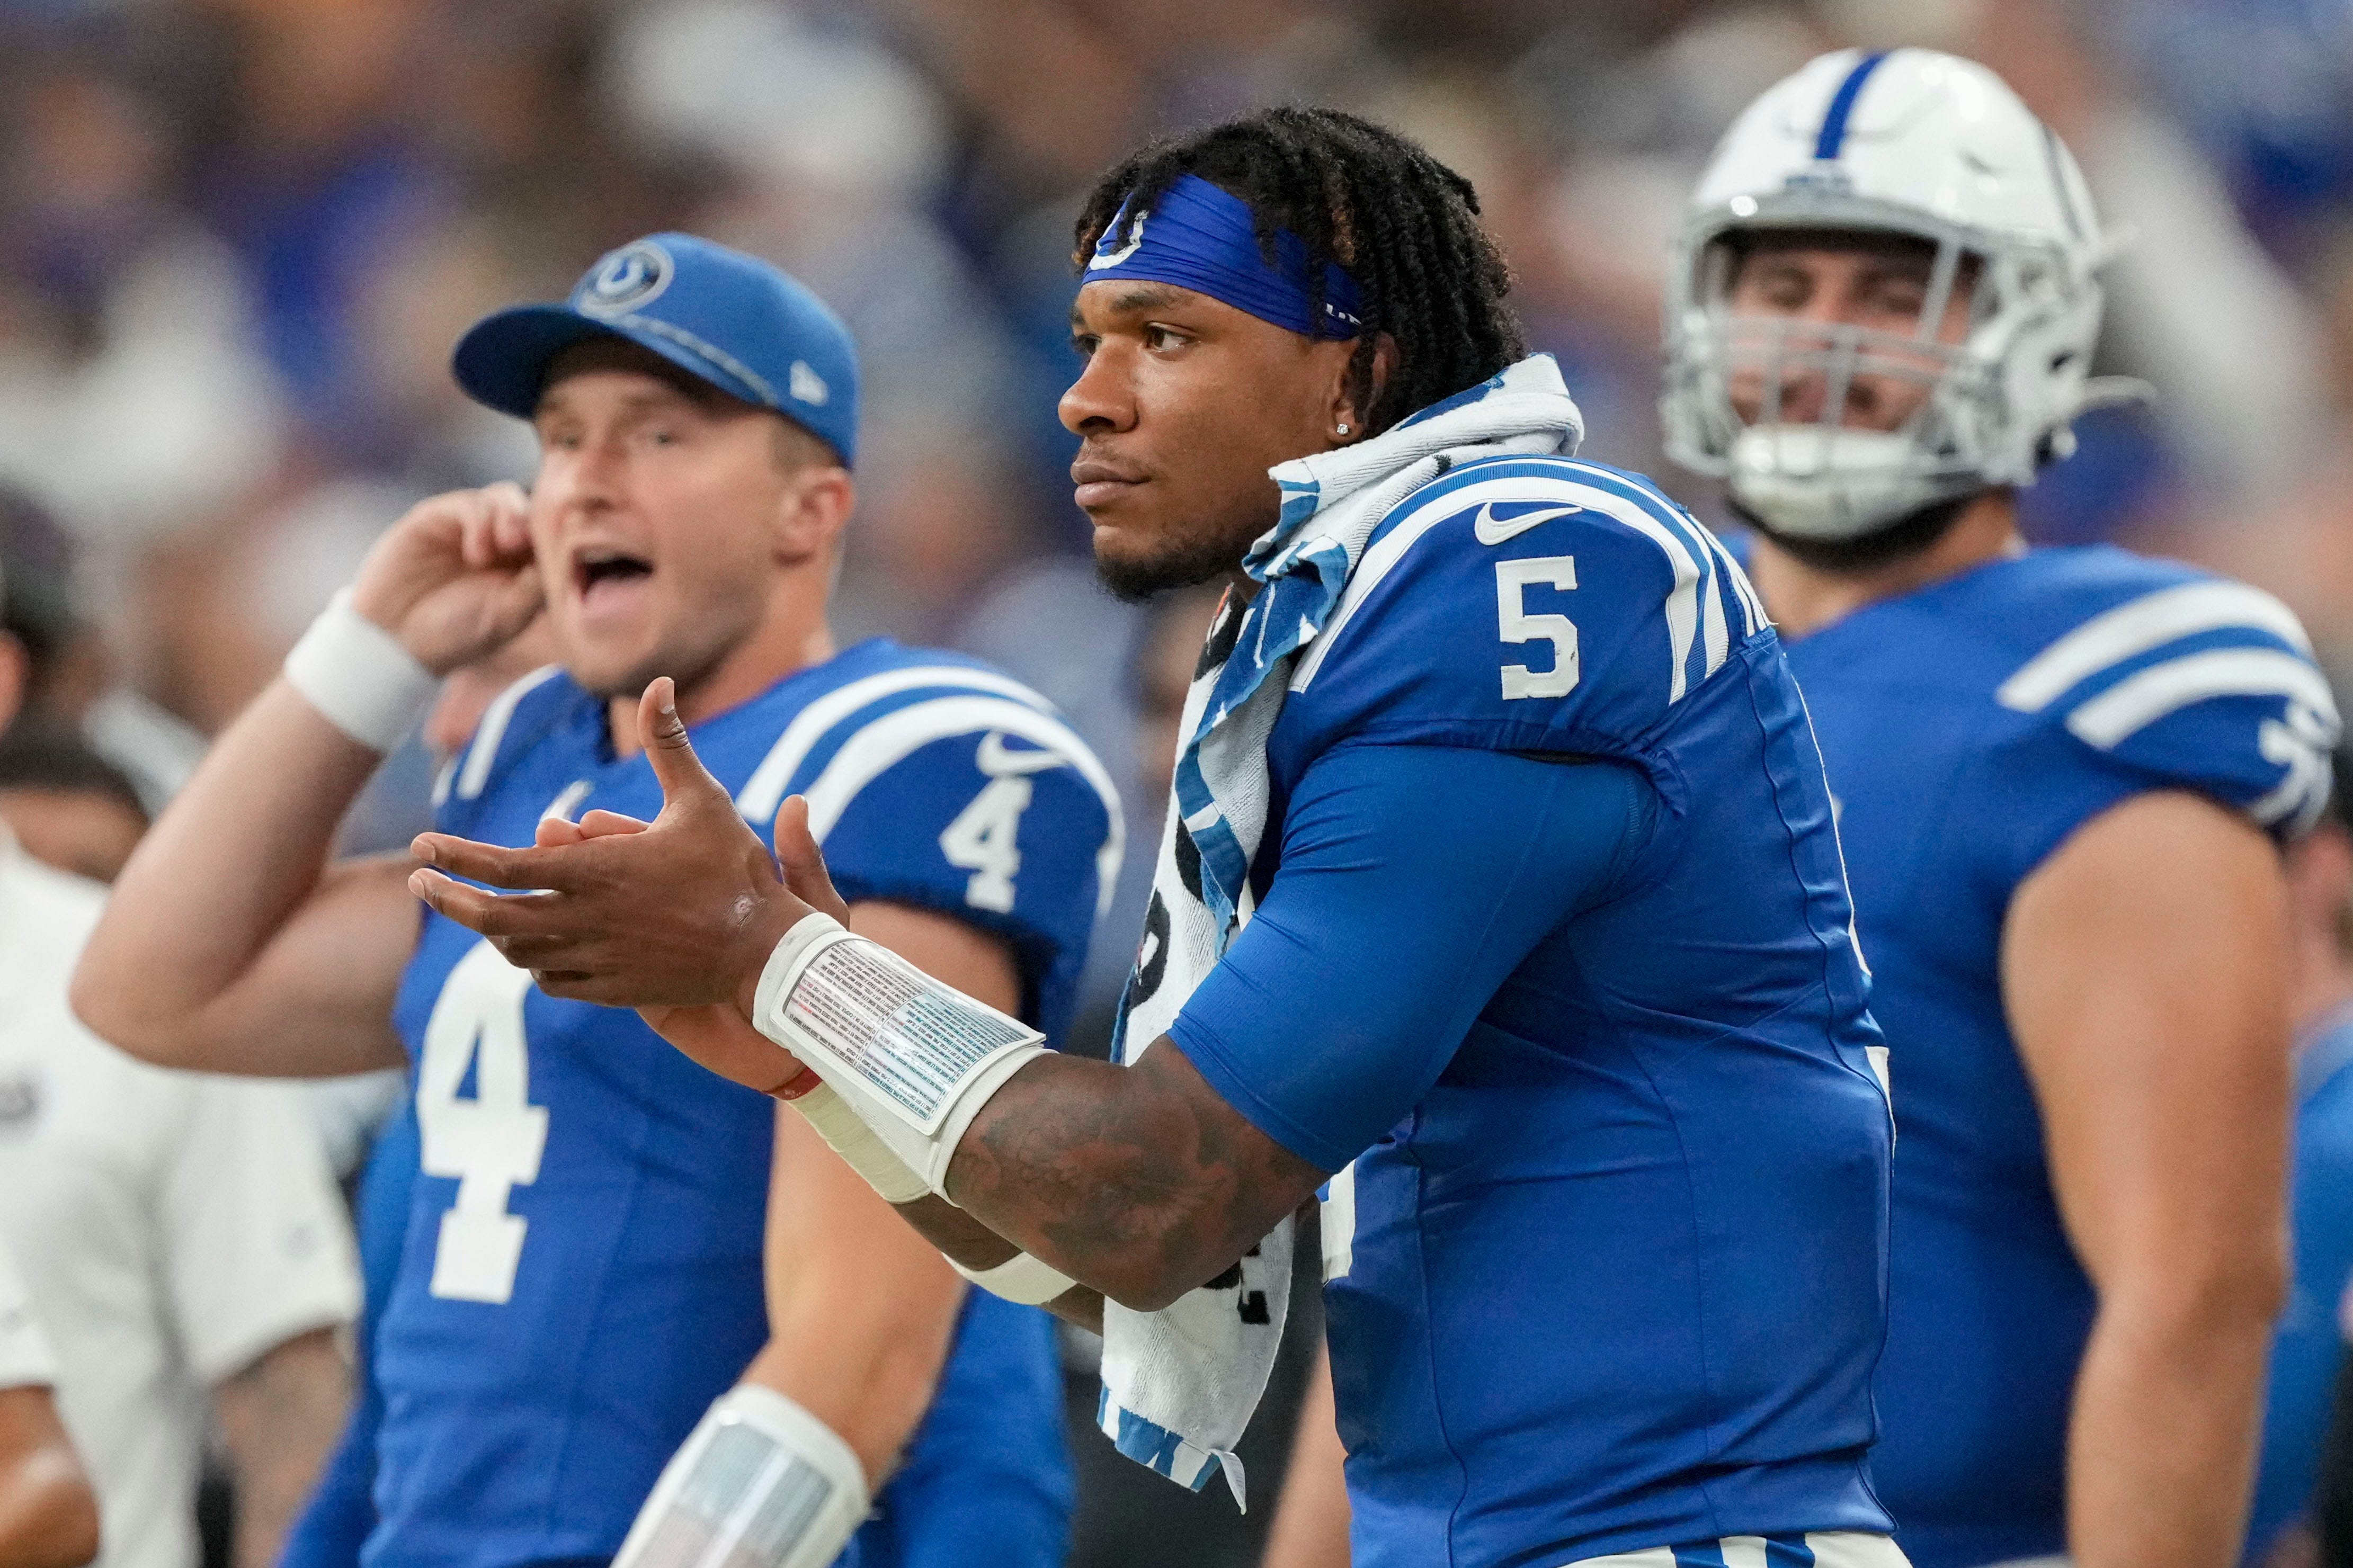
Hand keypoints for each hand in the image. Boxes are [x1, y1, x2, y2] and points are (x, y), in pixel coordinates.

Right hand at [349, 483, 545, 673]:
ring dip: (512, 516)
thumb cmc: (456, 635)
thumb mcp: (507, 617)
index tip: (559, 555)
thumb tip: (562, 556)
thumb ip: (536, 586)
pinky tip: (476, 553)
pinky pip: (469, 503)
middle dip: (537, 519)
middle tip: (527, 544)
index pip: (553, 535)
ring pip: (505, 497)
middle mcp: (501, 541)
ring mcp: (470, 526)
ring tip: (507, 546)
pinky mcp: (438, 517)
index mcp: (525, 564)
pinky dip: (480, 520)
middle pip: (533, 508)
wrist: (395, 638)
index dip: (560, 537)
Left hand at [408, 678, 847, 1019]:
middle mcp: (587, 920)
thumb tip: (659, 682)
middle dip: (448, 900)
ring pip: (519, 953)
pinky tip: (532, 950)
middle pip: (492, 918)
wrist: (765, 952)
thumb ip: (668, 743)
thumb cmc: (736, 870)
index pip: (505, 866)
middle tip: (420, 884)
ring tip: (478, 909)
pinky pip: (553, 981)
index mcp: (599, 870)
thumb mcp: (702, 799)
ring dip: (492, 931)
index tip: (420, 847)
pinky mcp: (613, 991)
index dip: (456, 857)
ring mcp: (598, 960)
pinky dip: (534, 963)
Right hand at [528, 808, 834, 1094]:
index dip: (619, 834)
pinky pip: (589, 970)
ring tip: (540, 880)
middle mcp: (670, 915)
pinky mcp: (640, 994)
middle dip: (578, 859)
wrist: (798, 1023)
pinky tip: (544, 942)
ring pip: (593, 919)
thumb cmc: (806, 962)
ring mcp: (650, 953)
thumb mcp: (815, 906)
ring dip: (563, 902)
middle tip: (550, 838)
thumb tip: (797, 804)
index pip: (652, 849)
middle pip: (611, 879)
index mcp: (704, 886)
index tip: (590, 822)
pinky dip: (565, 955)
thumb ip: (801, 860)